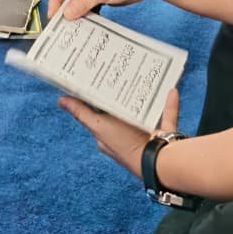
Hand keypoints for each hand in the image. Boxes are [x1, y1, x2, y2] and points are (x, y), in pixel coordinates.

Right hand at [48, 0, 158, 18]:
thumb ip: (83, 3)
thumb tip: (66, 15)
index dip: (55, 2)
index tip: (54, 18)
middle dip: (65, 8)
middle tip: (62, 26)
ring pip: (76, 1)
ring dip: (76, 13)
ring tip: (74, 28)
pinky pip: (86, 4)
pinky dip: (86, 13)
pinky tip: (86, 24)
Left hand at [58, 88, 179, 178]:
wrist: (156, 161)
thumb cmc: (123, 146)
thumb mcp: (98, 125)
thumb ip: (82, 113)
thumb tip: (61, 100)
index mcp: (108, 136)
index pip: (98, 113)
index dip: (95, 97)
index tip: (95, 77)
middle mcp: (126, 135)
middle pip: (121, 110)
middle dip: (120, 94)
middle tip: (118, 71)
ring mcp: (146, 135)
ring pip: (145, 111)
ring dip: (144, 97)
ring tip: (142, 78)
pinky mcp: (164, 133)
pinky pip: (168, 115)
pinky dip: (170, 104)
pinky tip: (171, 91)